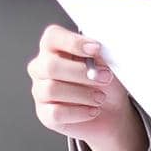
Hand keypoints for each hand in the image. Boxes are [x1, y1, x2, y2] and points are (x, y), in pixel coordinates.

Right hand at [26, 24, 148, 150]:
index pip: (52, 37)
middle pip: (50, 66)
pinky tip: (92, 110)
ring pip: (52, 89)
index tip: (96, 48)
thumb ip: (96, 54)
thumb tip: (95, 52)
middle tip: (104, 78)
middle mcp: (42, 67)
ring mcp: (40, 91)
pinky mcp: (44, 114)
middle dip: (81, 73)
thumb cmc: (103, 82)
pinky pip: (56, 113)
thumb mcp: (105, 63)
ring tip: (100, 97)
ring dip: (83, 94)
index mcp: (54, 48)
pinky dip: (79, 112)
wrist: (110, 111)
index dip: (73, 42)